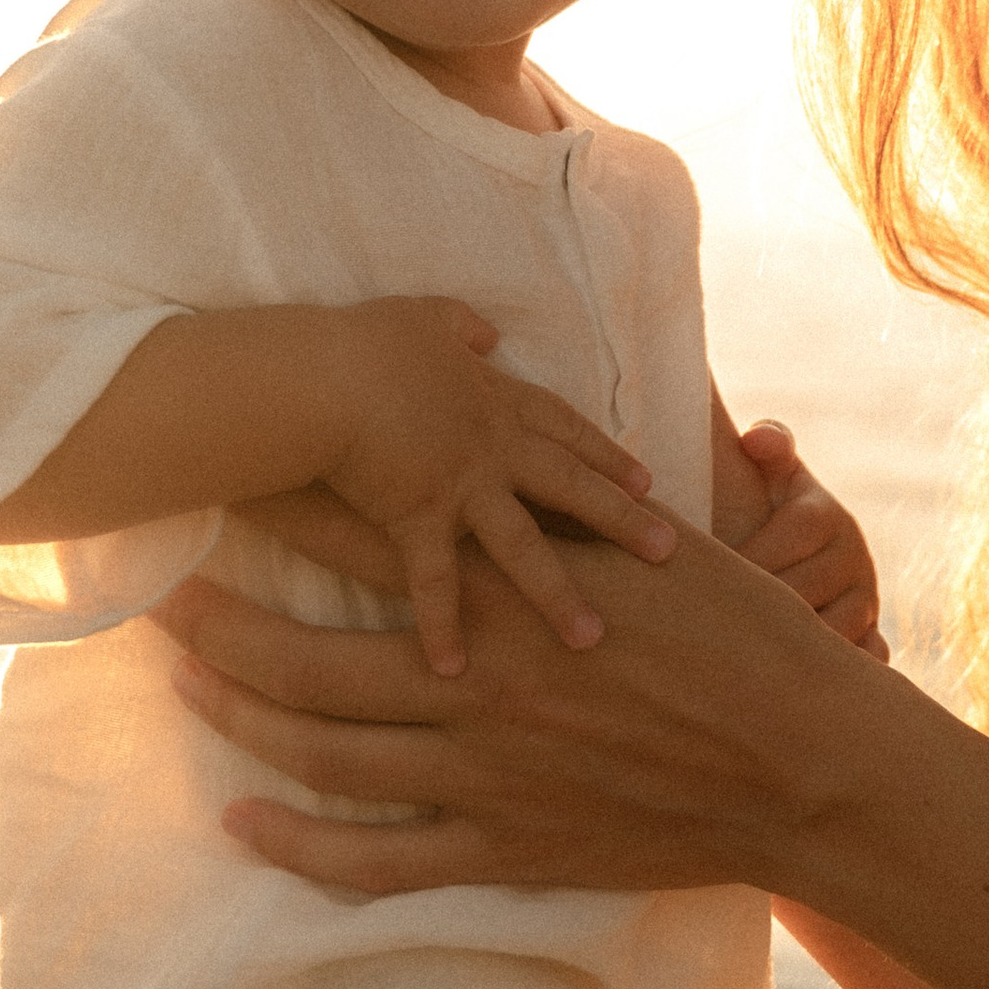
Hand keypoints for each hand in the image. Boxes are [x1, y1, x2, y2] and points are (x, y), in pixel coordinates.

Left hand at [158, 524, 882, 896]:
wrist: (806, 763)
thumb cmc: (749, 640)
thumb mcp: (654, 548)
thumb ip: (566, 518)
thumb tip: (513, 467)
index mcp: (514, 593)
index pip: (370, 540)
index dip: (286, 512)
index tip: (228, 482)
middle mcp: (480, 679)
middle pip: (308, 653)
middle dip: (220, 622)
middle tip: (159, 596)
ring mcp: (486, 770)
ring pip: (323, 750)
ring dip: (243, 717)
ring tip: (188, 686)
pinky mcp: (507, 845)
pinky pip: (376, 858)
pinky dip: (300, 846)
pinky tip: (245, 825)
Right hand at [317, 298, 672, 676]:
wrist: (321, 375)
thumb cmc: (362, 342)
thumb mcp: (422, 318)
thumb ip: (460, 326)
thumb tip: (488, 334)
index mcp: (495, 400)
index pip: (565, 430)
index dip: (605, 455)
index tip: (645, 481)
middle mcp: (492, 447)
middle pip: (572, 486)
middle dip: (623, 520)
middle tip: (667, 551)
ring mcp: (460, 486)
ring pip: (525, 548)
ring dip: (557, 595)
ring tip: (591, 637)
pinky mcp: (416, 519)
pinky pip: (434, 583)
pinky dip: (441, 627)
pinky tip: (454, 670)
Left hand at [725, 419, 888, 657]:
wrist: (790, 557)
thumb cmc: (761, 509)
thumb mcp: (768, 473)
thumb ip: (768, 444)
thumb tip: (757, 441)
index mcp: (826, 514)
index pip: (795, 531)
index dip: (753, 552)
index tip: (710, 572)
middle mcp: (855, 556)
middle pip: (809, 588)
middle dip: (760, 607)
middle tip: (711, 625)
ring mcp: (866, 600)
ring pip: (834, 631)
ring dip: (793, 647)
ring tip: (741, 661)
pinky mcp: (870, 636)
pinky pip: (868, 659)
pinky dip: (844, 671)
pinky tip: (801, 688)